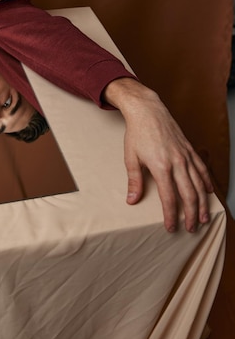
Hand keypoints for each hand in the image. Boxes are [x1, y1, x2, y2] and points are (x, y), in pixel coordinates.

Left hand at [103, 77, 213, 232]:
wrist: (147, 110)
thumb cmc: (137, 133)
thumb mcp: (130, 157)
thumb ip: (134, 181)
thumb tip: (132, 201)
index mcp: (161, 166)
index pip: (168, 198)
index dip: (171, 215)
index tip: (171, 227)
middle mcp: (177, 162)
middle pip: (188, 194)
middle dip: (190, 214)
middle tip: (190, 228)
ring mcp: (185, 155)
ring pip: (198, 184)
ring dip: (202, 203)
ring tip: (203, 218)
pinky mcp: (189, 149)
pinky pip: (201, 168)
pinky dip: (206, 181)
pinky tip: (208, 192)